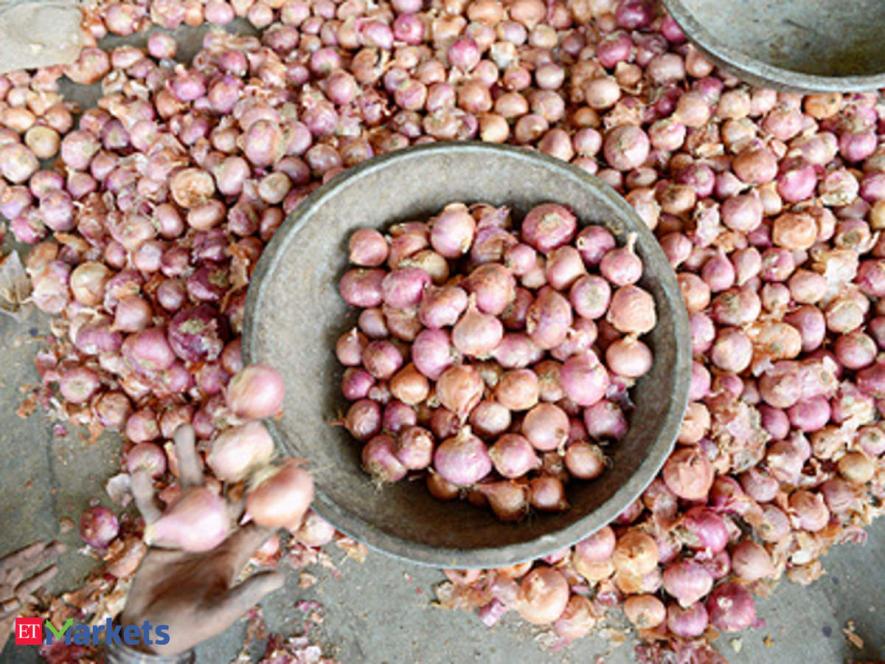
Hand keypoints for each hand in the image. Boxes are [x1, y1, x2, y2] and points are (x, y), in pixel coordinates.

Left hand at [0, 540, 64, 650]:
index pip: (7, 564)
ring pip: (26, 573)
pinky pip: (28, 588)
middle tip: (57, 544)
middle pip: (19, 565)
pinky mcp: (13, 604)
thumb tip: (16, 602)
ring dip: (43, 560)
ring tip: (60, 549)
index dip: (24, 554)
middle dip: (39, 553)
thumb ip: (1, 610)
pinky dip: (41, 577)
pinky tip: (54, 569)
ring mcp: (6, 594)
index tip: (41, 545)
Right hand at [121, 425, 284, 656]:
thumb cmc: (192, 626)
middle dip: (225, 460)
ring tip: (182, 429)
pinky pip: (153, 507)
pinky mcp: (160, 534)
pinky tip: (140, 470)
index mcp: (235, 547)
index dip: (272, 492)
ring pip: (187, 488)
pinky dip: (146, 490)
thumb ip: (247, 592)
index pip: (259, 516)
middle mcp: (214, 531)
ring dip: (184, 460)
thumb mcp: (222, 610)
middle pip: (222, 488)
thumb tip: (282, 576)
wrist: (151, 634)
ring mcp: (187, 529)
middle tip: (230, 428)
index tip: (283, 461)